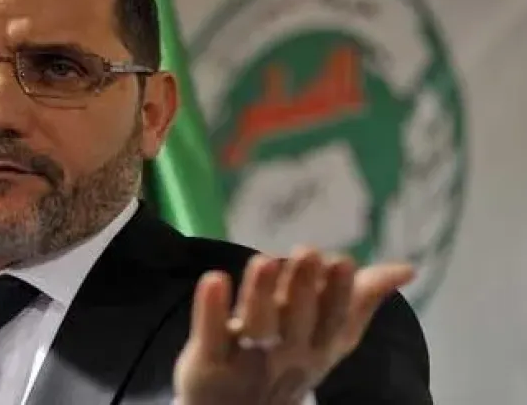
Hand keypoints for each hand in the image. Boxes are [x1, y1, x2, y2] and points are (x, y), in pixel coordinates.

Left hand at [173, 247, 414, 404]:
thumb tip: (407, 268)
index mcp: (317, 347)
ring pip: (256, 327)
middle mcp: (285, 354)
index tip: (342, 260)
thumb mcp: (328, 337)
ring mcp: (245, 360)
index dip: (337, 294)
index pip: (332, 320)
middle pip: (295, 320)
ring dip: (260, 293)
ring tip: (264, 260)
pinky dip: (211, 311)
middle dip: (301, 287)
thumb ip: (361, 300)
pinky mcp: (207, 363)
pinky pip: (210, 337)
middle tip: (306, 251)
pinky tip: (214, 278)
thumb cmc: (286, 362)